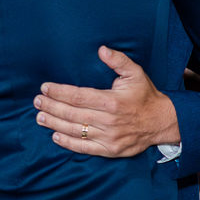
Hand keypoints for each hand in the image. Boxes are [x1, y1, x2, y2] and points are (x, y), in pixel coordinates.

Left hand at [35, 46, 180, 156]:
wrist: (163, 122)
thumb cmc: (145, 96)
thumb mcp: (135, 73)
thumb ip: (118, 60)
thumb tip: (101, 49)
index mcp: (111, 101)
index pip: (77, 96)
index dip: (58, 92)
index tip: (44, 87)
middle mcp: (108, 120)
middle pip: (72, 113)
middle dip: (51, 106)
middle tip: (36, 101)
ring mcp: (109, 137)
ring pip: (75, 130)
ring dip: (54, 124)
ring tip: (39, 117)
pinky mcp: (110, 150)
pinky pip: (85, 148)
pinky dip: (68, 143)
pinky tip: (55, 136)